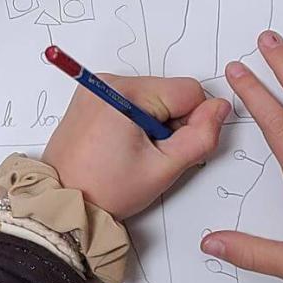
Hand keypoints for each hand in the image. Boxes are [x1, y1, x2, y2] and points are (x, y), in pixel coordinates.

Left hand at [44, 76, 230, 219]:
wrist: (63, 200)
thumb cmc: (103, 189)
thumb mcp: (164, 169)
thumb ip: (201, 137)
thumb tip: (220, 108)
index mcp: (124, 92)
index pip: (189, 91)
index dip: (193, 123)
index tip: (170, 149)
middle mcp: (108, 81)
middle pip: (169, 93)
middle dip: (170, 125)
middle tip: (148, 155)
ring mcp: (97, 88)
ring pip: (153, 98)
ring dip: (153, 125)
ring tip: (132, 153)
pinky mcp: (91, 98)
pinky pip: (132, 102)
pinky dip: (136, 122)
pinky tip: (122, 146)